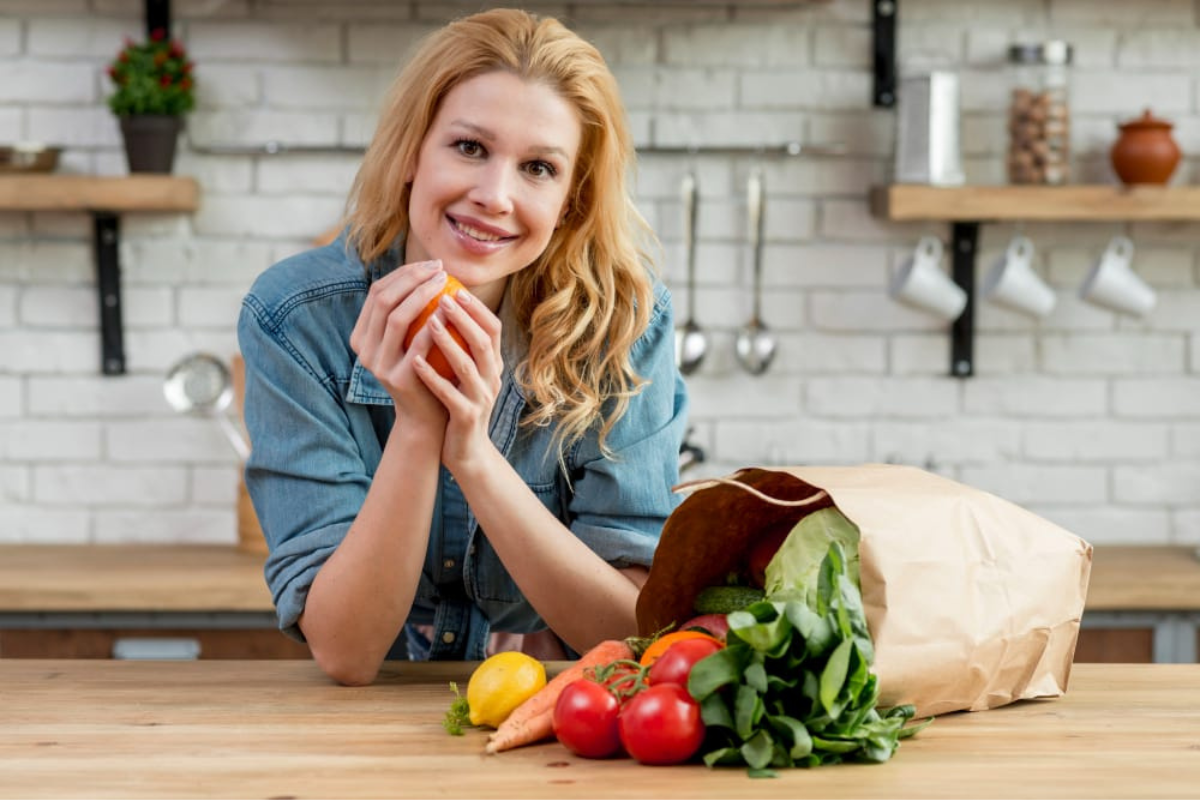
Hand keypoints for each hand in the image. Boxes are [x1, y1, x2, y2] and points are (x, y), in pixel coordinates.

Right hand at [349, 259, 449, 425]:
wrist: (427, 414)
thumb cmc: (424, 369)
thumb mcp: (409, 340)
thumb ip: (408, 311)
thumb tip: (425, 269)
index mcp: (362, 335)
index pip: (378, 292)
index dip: (404, 274)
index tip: (431, 265)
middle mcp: (364, 349)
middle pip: (384, 300)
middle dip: (413, 278)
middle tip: (440, 269)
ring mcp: (378, 365)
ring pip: (397, 318)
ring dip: (423, 294)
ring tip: (446, 283)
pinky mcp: (397, 379)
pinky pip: (418, 344)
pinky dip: (435, 324)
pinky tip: (452, 310)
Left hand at [411, 285, 503, 474]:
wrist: (465, 450)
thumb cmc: (458, 403)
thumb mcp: (465, 372)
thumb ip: (460, 345)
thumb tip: (442, 305)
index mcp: (493, 365)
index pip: (493, 329)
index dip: (477, 308)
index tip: (457, 288)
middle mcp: (492, 379)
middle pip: (483, 342)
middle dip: (463, 317)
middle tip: (442, 297)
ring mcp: (481, 399)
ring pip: (468, 366)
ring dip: (448, 342)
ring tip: (428, 322)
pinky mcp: (466, 418)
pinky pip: (449, 394)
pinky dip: (432, 376)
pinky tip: (414, 360)